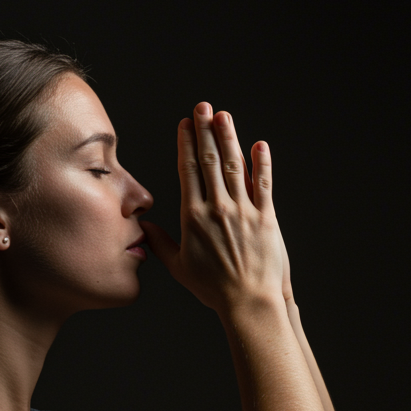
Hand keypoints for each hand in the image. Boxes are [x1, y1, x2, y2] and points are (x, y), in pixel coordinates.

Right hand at [140, 102, 286, 312]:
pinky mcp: (266, 219)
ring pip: (235, 167)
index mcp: (193, 218)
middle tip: (203, 107)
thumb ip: (161, 244)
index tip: (185, 124)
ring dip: (229, 138)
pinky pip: (264, 185)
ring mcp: (244, 212)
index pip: (189, 171)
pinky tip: (259, 144)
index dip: (187, 144)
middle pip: (210, 161)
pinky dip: (262, 163)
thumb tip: (144, 228)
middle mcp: (217, 209)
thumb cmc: (213, 289)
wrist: (248, 303)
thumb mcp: (179, 268)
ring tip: (224, 116)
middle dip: (205, 131)